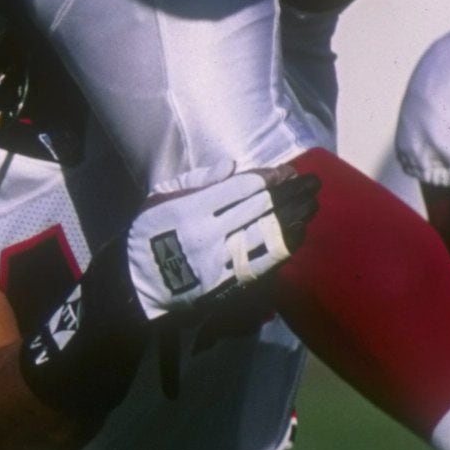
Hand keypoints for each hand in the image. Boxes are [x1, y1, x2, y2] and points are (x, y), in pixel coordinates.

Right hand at [124, 164, 316, 319]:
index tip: (288, 171)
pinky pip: (264, 262)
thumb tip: (233, 166)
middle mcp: (211, 232)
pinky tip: (299, 235)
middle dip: (290, 193)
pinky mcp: (229, 282)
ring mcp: (222, 259)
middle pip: (261, 209)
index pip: (242, 188)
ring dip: (294, 218)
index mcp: (192, 208)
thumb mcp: (160, 198)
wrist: (137, 283)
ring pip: (269, 235)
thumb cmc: (147, 235)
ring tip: (312, 206)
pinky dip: (285, 247)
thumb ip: (196, 181)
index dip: (270, 178)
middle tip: (312, 183)